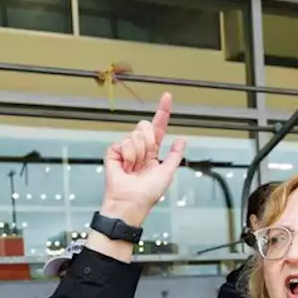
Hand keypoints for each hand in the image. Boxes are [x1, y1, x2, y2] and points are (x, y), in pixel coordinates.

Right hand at [99, 92, 186, 227]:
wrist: (131, 201)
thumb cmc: (148, 193)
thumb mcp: (167, 173)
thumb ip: (175, 155)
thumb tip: (183, 139)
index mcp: (152, 151)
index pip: (158, 127)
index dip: (163, 112)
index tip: (167, 96)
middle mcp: (139, 147)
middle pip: (146, 126)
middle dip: (149, 142)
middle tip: (146, 160)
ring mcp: (126, 148)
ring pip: (136, 135)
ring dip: (139, 154)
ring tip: (134, 169)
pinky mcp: (114, 150)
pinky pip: (125, 142)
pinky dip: (129, 156)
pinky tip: (126, 167)